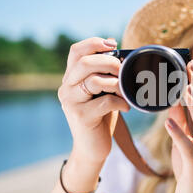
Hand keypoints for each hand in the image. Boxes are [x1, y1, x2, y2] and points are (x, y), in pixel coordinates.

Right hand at [57, 37, 129, 165]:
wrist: (91, 149)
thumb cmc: (100, 117)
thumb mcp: (101, 91)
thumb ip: (104, 73)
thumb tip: (117, 48)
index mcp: (71, 78)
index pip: (76, 51)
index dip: (94, 43)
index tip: (113, 45)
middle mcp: (66, 88)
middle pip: (84, 62)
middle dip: (109, 62)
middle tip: (123, 70)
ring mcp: (71, 102)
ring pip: (94, 80)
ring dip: (116, 83)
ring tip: (126, 91)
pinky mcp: (81, 116)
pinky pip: (105, 101)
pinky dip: (120, 101)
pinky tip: (126, 107)